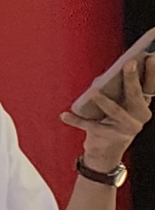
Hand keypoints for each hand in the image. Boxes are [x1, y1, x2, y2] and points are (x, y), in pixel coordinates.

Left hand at [64, 51, 153, 167]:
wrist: (104, 153)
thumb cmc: (109, 122)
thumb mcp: (116, 106)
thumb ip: (114, 91)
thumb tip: (103, 79)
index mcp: (142, 105)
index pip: (150, 86)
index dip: (151, 72)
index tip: (150, 56)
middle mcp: (139, 116)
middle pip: (135, 95)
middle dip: (131, 79)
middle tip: (128, 64)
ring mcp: (126, 128)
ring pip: (115, 111)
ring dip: (103, 101)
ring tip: (93, 91)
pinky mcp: (108, 136)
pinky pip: (89, 125)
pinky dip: (76, 120)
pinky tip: (64, 115)